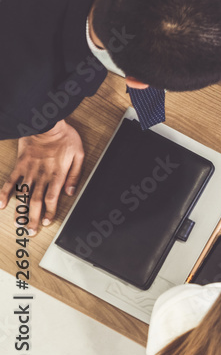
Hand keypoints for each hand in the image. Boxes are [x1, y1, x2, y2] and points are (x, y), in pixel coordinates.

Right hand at [0, 120, 83, 234]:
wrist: (45, 123)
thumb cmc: (65, 137)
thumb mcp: (79, 154)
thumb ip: (75, 175)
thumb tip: (71, 192)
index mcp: (57, 174)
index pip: (52, 198)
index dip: (48, 212)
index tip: (46, 222)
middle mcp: (42, 175)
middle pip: (36, 201)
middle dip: (33, 218)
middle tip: (30, 231)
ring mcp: (29, 171)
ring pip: (23, 195)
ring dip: (20, 210)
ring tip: (18, 224)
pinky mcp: (19, 165)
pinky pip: (10, 181)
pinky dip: (3, 194)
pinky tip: (0, 205)